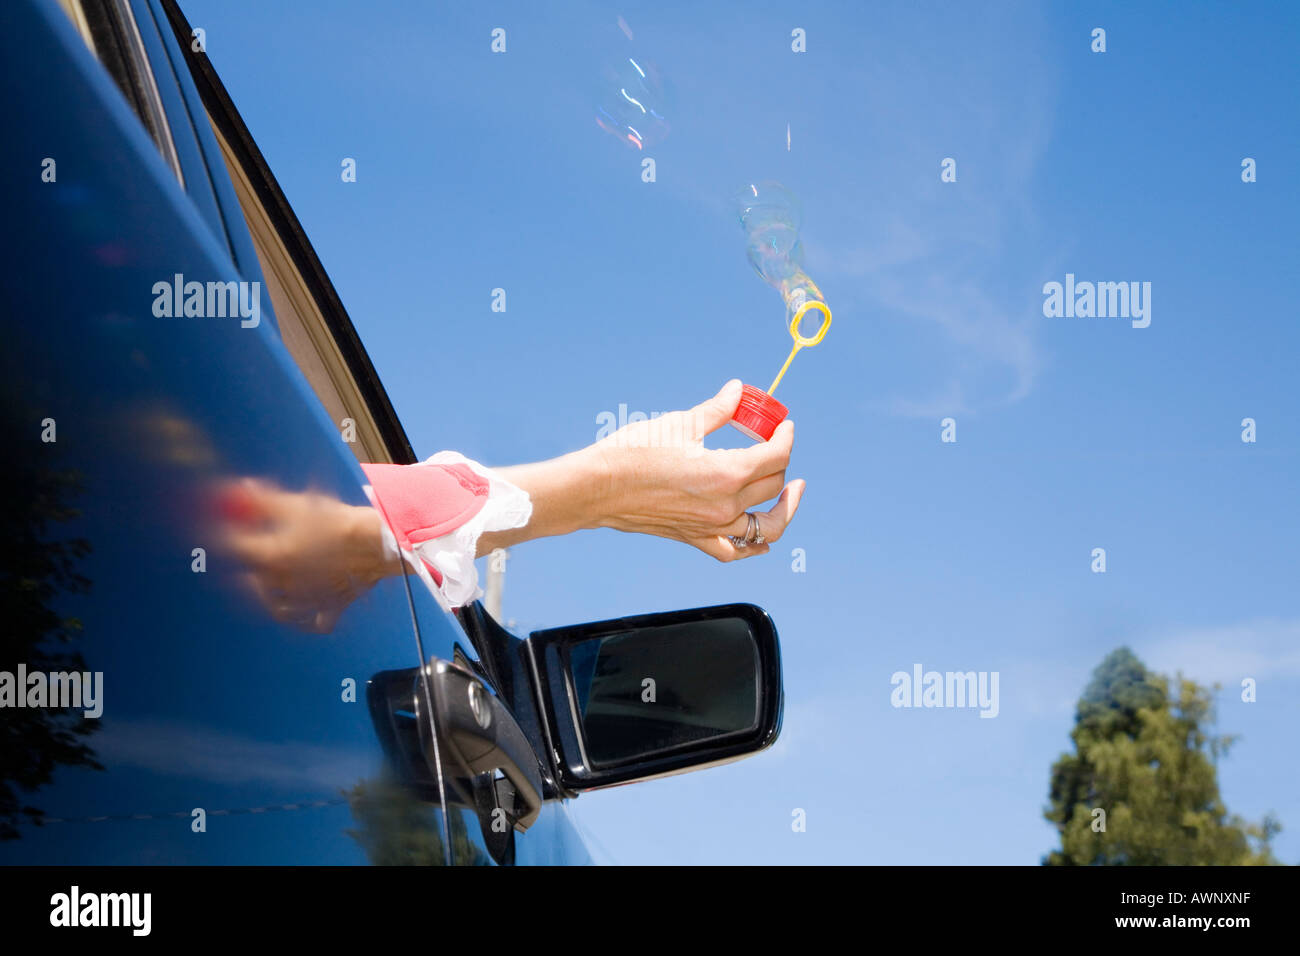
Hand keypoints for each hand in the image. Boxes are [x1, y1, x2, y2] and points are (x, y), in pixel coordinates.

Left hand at [210, 478, 400, 632]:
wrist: (378, 541)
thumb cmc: (337, 522)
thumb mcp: (296, 504)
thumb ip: (262, 500)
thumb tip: (239, 489)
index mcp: (270, 559)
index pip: (234, 548)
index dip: (222, 534)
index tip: (217, 527)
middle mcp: (284, 584)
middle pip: (253, 581)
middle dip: (245, 567)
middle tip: (245, 554)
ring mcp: (308, 599)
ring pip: (279, 607)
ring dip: (269, 596)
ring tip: (265, 585)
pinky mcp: (333, 604)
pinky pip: (318, 621)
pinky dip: (310, 619)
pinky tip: (307, 612)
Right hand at [588, 380, 805, 560]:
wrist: (598, 487)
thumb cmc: (634, 452)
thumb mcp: (681, 423)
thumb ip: (718, 410)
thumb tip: (738, 391)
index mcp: (726, 472)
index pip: (776, 455)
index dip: (785, 437)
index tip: (784, 426)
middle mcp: (725, 505)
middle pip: (773, 484)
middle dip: (781, 460)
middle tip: (774, 444)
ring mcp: (712, 526)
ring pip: (766, 525)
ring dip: (783, 507)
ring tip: (790, 490)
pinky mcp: (695, 537)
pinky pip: (735, 550)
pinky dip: (754, 547)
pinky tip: (763, 541)